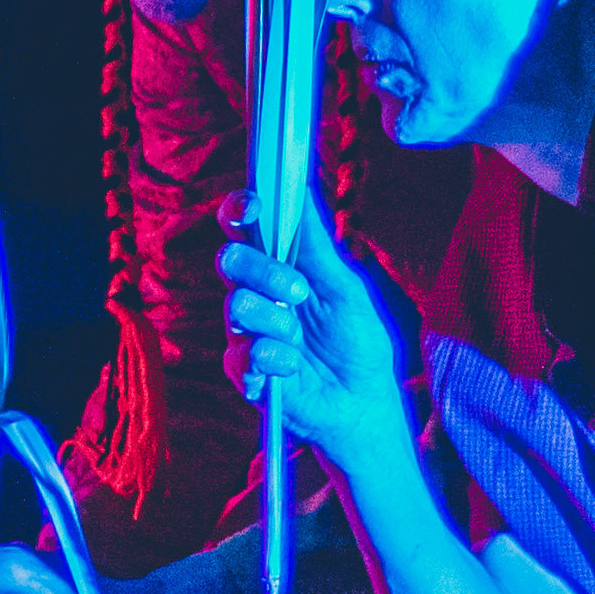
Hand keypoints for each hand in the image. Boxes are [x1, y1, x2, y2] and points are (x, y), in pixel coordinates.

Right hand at [217, 196, 415, 476]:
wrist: (363, 403)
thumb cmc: (357, 342)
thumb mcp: (344, 289)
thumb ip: (317, 247)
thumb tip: (300, 189)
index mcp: (278, 267)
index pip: (245, 228)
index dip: (241, 210)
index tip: (252, 207)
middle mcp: (256, 295)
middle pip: (231, 261)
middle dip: (262, 270)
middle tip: (299, 291)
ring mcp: (246, 333)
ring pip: (236, 307)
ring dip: (275, 321)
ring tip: (300, 339)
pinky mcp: (244, 373)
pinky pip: (240, 355)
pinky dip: (271, 359)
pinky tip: (291, 367)